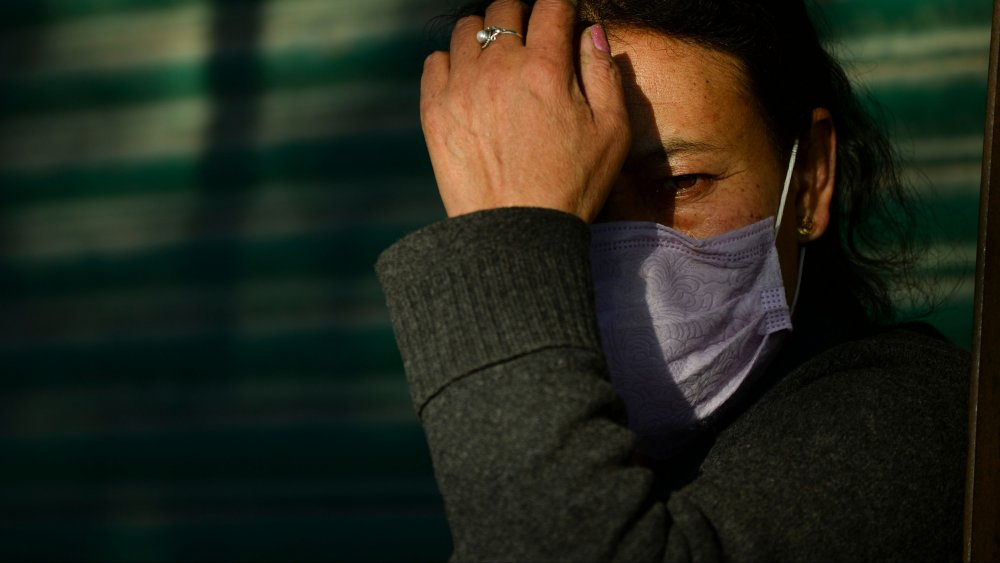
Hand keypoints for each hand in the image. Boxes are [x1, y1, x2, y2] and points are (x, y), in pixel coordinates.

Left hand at [419, 0, 629, 221]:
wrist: (516, 233)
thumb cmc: (571, 186)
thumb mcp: (612, 133)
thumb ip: (605, 74)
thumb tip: (591, 32)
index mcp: (546, 68)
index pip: (552, 6)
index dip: (561, 7)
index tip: (562, 19)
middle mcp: (499, 68)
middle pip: (504, 8)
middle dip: (522, 15)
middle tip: (530, 40)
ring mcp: (461, 86)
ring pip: (467, 29)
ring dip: (485, 36)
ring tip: (496, 60)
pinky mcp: (435, 110)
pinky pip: (435, 61)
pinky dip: (452, 63)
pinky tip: (468, 84)